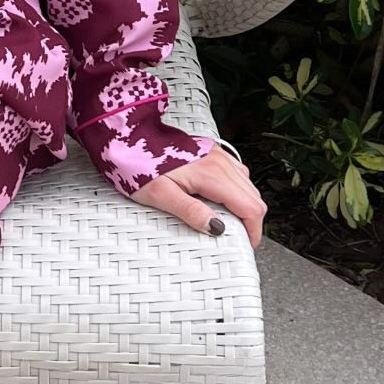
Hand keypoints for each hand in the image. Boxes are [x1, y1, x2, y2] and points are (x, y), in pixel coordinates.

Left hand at [131, 147, 265, 248]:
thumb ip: (191, 212)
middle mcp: (219, 162)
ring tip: (230, 222)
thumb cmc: (138, 165)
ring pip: (248, 185)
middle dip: (251, 221)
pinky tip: (222, 199)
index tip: (247, 245)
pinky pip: (236, 174)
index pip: (250, 207)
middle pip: (254, 197)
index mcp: (211, 174)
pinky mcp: (211, 152)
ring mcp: (217, 155)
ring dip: (245, 206)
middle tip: (239, 238)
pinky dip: (238, 191)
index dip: (253, 231)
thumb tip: (215, 228)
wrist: (129, 138)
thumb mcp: (161, 195)